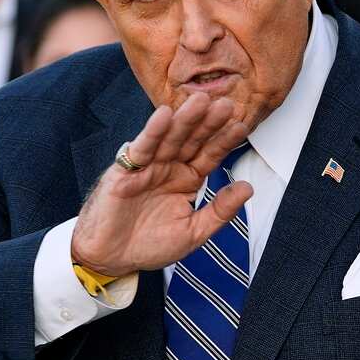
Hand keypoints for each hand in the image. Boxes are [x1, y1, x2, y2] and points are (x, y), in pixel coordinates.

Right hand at [70, 93, 252, 276]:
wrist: (111, 259)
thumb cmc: (150, 245)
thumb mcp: (194, 232)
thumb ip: (221, 210)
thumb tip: (248, 188)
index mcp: (188, 179)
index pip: (210, 155)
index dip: (225, 141)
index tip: (242, 126)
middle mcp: (170, 167)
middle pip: (192, 140)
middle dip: (208, 122)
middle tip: (226, 103)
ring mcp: (148, 166)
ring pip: (169, 138)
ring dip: (184, 119)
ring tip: (201, 101)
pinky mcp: (125, 170)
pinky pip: (141, 148)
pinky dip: (152, 132)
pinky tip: (164, 115)